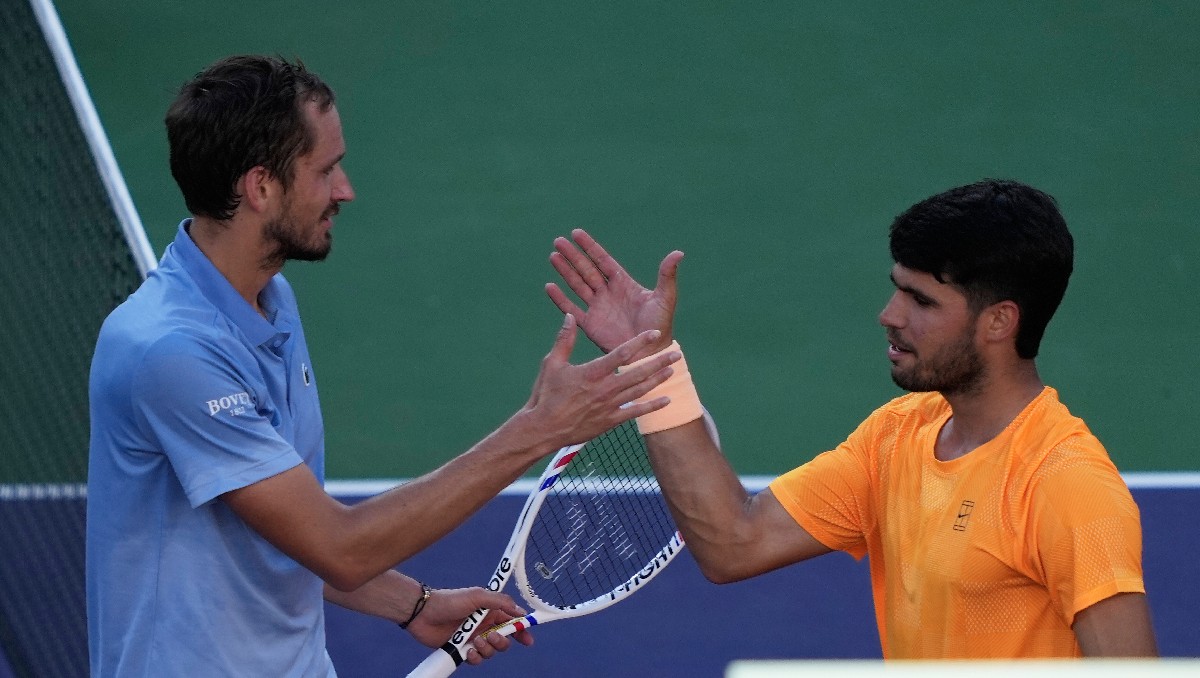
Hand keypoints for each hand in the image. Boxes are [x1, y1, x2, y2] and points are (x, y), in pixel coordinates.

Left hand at [405, 587, 533, 664]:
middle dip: (502, 641)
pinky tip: (467, 650)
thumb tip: (520, 612)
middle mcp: (483, 626)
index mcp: (490, 612)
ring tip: (474, 641)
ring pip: (490, 652)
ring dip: (486, 649)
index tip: (528, 640)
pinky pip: (476, 659)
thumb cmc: (450, 600)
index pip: (511, 622)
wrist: (424, 613)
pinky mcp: (461, 650)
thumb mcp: (477, 596)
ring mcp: (473, 639)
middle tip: (492, 636)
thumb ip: (500, 602)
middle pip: (504, 640)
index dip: (521, 631)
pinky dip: (474, 657)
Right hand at [520, 314, 678, 449]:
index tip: (654, 333)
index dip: (640, 341)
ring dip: (658, 380)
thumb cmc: (546, 395)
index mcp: (592, 372)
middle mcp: (605, 388)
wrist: (543, 429)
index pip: (622, 353)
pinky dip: (652, 406)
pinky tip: (666, 400)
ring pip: (640, 391)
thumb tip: (569, 316)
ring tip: (673, 371)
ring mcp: (609, 406)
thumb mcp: (551, 364)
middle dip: (659, 362)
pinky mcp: (610, 421)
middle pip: (638, 372)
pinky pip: (635, 413)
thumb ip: (564, 340)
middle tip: (676, 353)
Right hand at [546, 228, 683, 354]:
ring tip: (553, 256)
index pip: (602, 260)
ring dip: (565, 271)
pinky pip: (571, 309)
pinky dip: (560, 299)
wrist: (649, 353)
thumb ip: (667, 275)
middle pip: (586, 269)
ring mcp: (597, 308)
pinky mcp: (590, 325)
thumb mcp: (665, 298)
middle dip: (572, 256)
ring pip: (577, 285)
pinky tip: (549, 287)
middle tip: (557, 241)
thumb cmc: (660, 326)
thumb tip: (679, 252)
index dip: (590, 247)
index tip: (576, 233)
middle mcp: (607, 293)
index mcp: (623, 284)